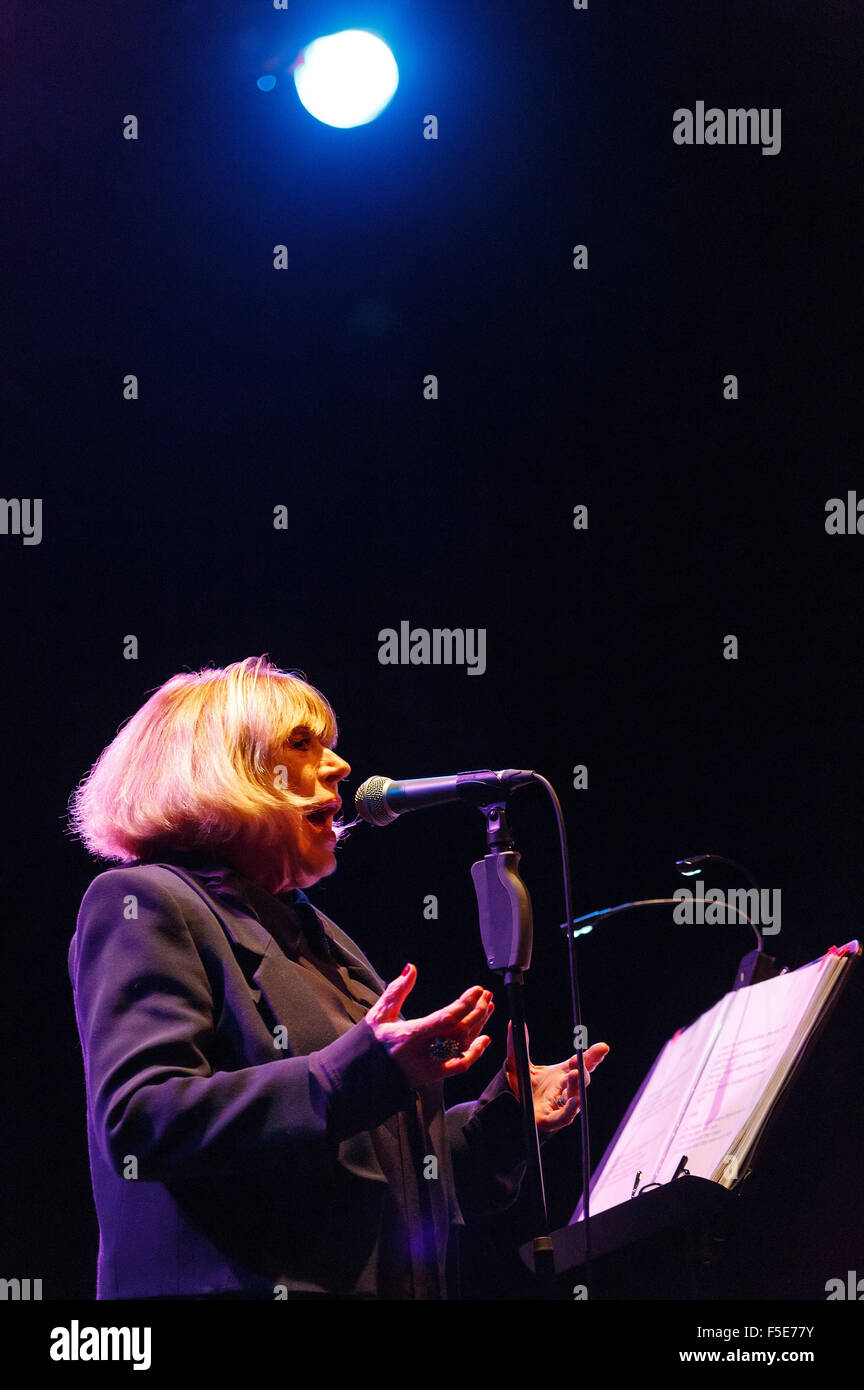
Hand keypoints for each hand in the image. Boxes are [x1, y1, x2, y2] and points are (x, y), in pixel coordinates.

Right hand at [366, 963, 493, 1088]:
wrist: (364, 1077)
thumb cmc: (371, 1043)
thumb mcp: (379, 1013)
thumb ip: (397, 990)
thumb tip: (411, 968)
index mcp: (411, 1034)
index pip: (447, 1017)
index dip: (466, 1003)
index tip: (477, 989)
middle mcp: (425, 1051)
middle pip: (461, 1030)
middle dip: (477, 1010)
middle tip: (486, 995)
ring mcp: (432, 1065)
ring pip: (464, 1044)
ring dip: (479, 1025)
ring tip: (487, 1007)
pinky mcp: (435, 1075)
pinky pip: (462, 1065)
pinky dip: (476, 1052)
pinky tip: (485, 1039)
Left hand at [505, 1021, 609, 1134]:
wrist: (510, 1107)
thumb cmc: (521, 1085)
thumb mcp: (518, 1062)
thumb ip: (518, 1043)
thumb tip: (513, 1022)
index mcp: (562, 1074)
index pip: (582, 1064)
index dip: (593, 1056)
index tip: (603, 1047)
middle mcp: (565, 1090)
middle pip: (581, 1079)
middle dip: (582, 1070)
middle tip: (577, 1060)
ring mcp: (561, 1106)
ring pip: (575, 1096)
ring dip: (576, 1085)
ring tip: (573, 1074)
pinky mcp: (552, 1121)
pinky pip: (565, 1117)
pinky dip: (570, 1110)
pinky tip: (574, 1101)